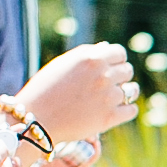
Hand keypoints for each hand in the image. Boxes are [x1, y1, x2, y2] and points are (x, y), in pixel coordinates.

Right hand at [16, 42, 140, 142]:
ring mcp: (108, 96)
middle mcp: (102, 75)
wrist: (34, 120)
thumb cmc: (44, 90)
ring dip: (124, 93)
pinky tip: (114, 111)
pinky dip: (125, 111)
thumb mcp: (61, 64)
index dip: (115, 61)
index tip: (109, 69)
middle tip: (105, 86)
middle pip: (127, 71)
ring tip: (111, 98)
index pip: (120, 53)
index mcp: (90, 58)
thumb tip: (106, 47)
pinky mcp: (110, 117)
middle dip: (119, 77)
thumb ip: (85, 54)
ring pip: (131, 90)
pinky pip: (131, 110)